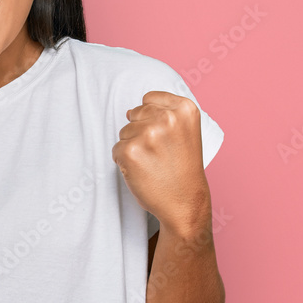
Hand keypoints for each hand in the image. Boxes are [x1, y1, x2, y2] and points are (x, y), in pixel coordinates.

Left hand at [111, 91, 209, 231]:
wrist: (184, 203)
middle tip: (160, 154)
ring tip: (153, 163)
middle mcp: (167, 118)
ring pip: (124, 131)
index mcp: (185, 109)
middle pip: (135, 114)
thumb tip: (128, 111)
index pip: (149, 99)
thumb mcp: (186, 131)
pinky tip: (142, 171)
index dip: (153, 119)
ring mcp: (148, 134)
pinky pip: (116, 149)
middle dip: (141, 132)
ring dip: (133, 147)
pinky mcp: (130, 151)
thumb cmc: (183, 169)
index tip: (166, 138)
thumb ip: (164, 113)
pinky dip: (124, 161)